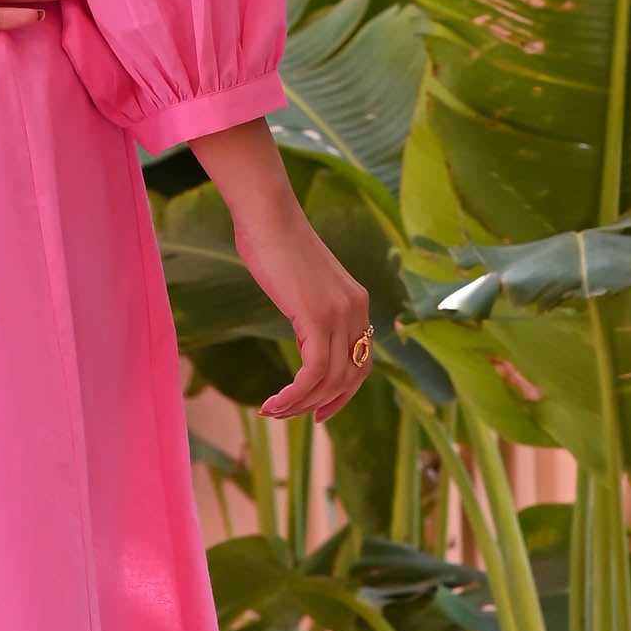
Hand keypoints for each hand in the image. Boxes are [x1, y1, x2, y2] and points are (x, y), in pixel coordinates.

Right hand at [190, 119, 373, 421]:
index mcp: (357, 303)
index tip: (318, 412)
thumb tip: (304, 328)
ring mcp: (341, 314)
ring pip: (330, 380)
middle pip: (348, 378)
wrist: (268, 215)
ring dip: (299, 404)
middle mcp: (357, 310)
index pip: (362, 363)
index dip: (343, 394)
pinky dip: (294, 395)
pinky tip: (272, 402)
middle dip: (318, 404)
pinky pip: (313, 373)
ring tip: (272, 410)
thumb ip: (310, 308)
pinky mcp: (319, 317)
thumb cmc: (273, 242)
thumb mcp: (301, 283)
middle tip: (285, 415)